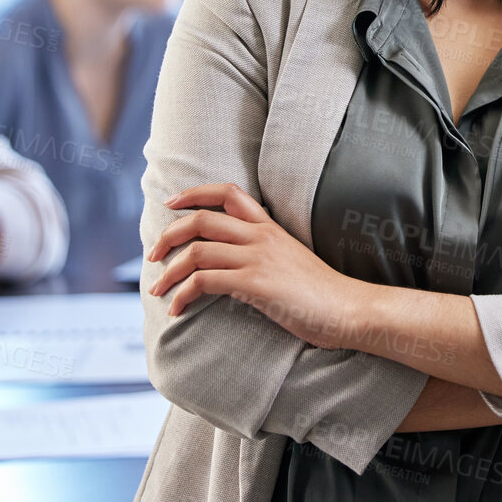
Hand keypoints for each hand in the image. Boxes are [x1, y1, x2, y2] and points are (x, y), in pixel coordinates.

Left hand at [145, 182, 360, 348]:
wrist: (348, 309)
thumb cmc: (321, 293)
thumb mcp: (291, 260)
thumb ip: (263, 253)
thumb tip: (233, 264)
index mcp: (269, 226)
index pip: (226, 192)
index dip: (193, 193)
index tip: (171, 203)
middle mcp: (260, 236)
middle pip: (201, 220)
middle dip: (168, 236)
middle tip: (152, 256)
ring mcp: (257, 258)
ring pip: (197, 251)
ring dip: (168, 271)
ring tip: (158, 289)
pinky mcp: (254, 283)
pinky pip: (204, 281)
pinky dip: (183, 294)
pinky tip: (178, 309)